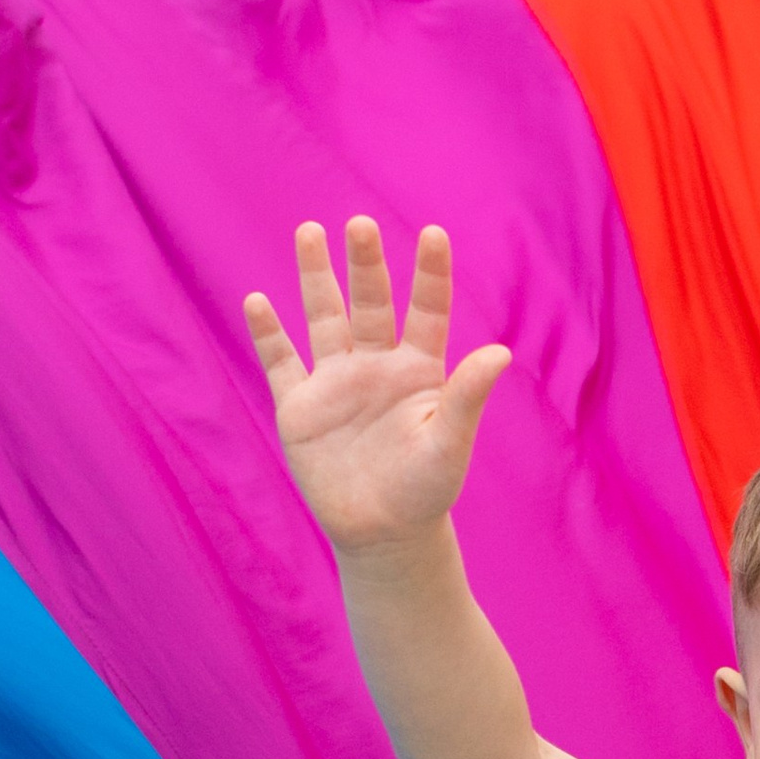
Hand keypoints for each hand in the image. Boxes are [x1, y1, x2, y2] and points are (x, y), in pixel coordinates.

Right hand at [246, 218, 510, 554]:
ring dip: (315, 277)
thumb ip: (468, 397)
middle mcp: (376, 365)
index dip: (430, 274)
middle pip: (369, 303)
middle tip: (358, 224)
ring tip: (309, 231)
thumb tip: (501, 352)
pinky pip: (281, 363)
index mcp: (419, 370)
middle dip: (364, 264)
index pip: (427, 311)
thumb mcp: (450, 443)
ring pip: (324, 318)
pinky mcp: (300, 407)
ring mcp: (335, 382)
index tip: (434, 234)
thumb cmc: (426, 490)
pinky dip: (268, 334)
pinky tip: (258, 301)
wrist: (383, 534)